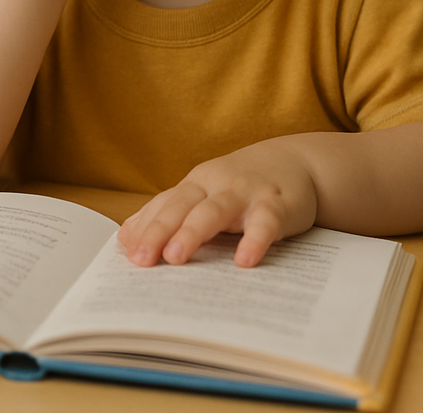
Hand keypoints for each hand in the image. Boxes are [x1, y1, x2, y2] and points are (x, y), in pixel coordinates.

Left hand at [116, 139, 318, 267]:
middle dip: (158, 231)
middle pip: (182, 206)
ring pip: (215, 210)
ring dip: (193, 232)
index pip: (164, 206)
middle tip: (141, 260)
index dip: (145, 229)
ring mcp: (246, 193)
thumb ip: (167, 213)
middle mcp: (216, 185)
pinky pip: (265, 222)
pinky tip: (244, 260)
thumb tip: (125, 237)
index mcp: (195, 185)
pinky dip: (254, 240)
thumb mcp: (203, 195)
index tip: (127, 255)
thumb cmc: (241, 186)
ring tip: (176, 257)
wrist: (297, 162)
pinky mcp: (278, 205)